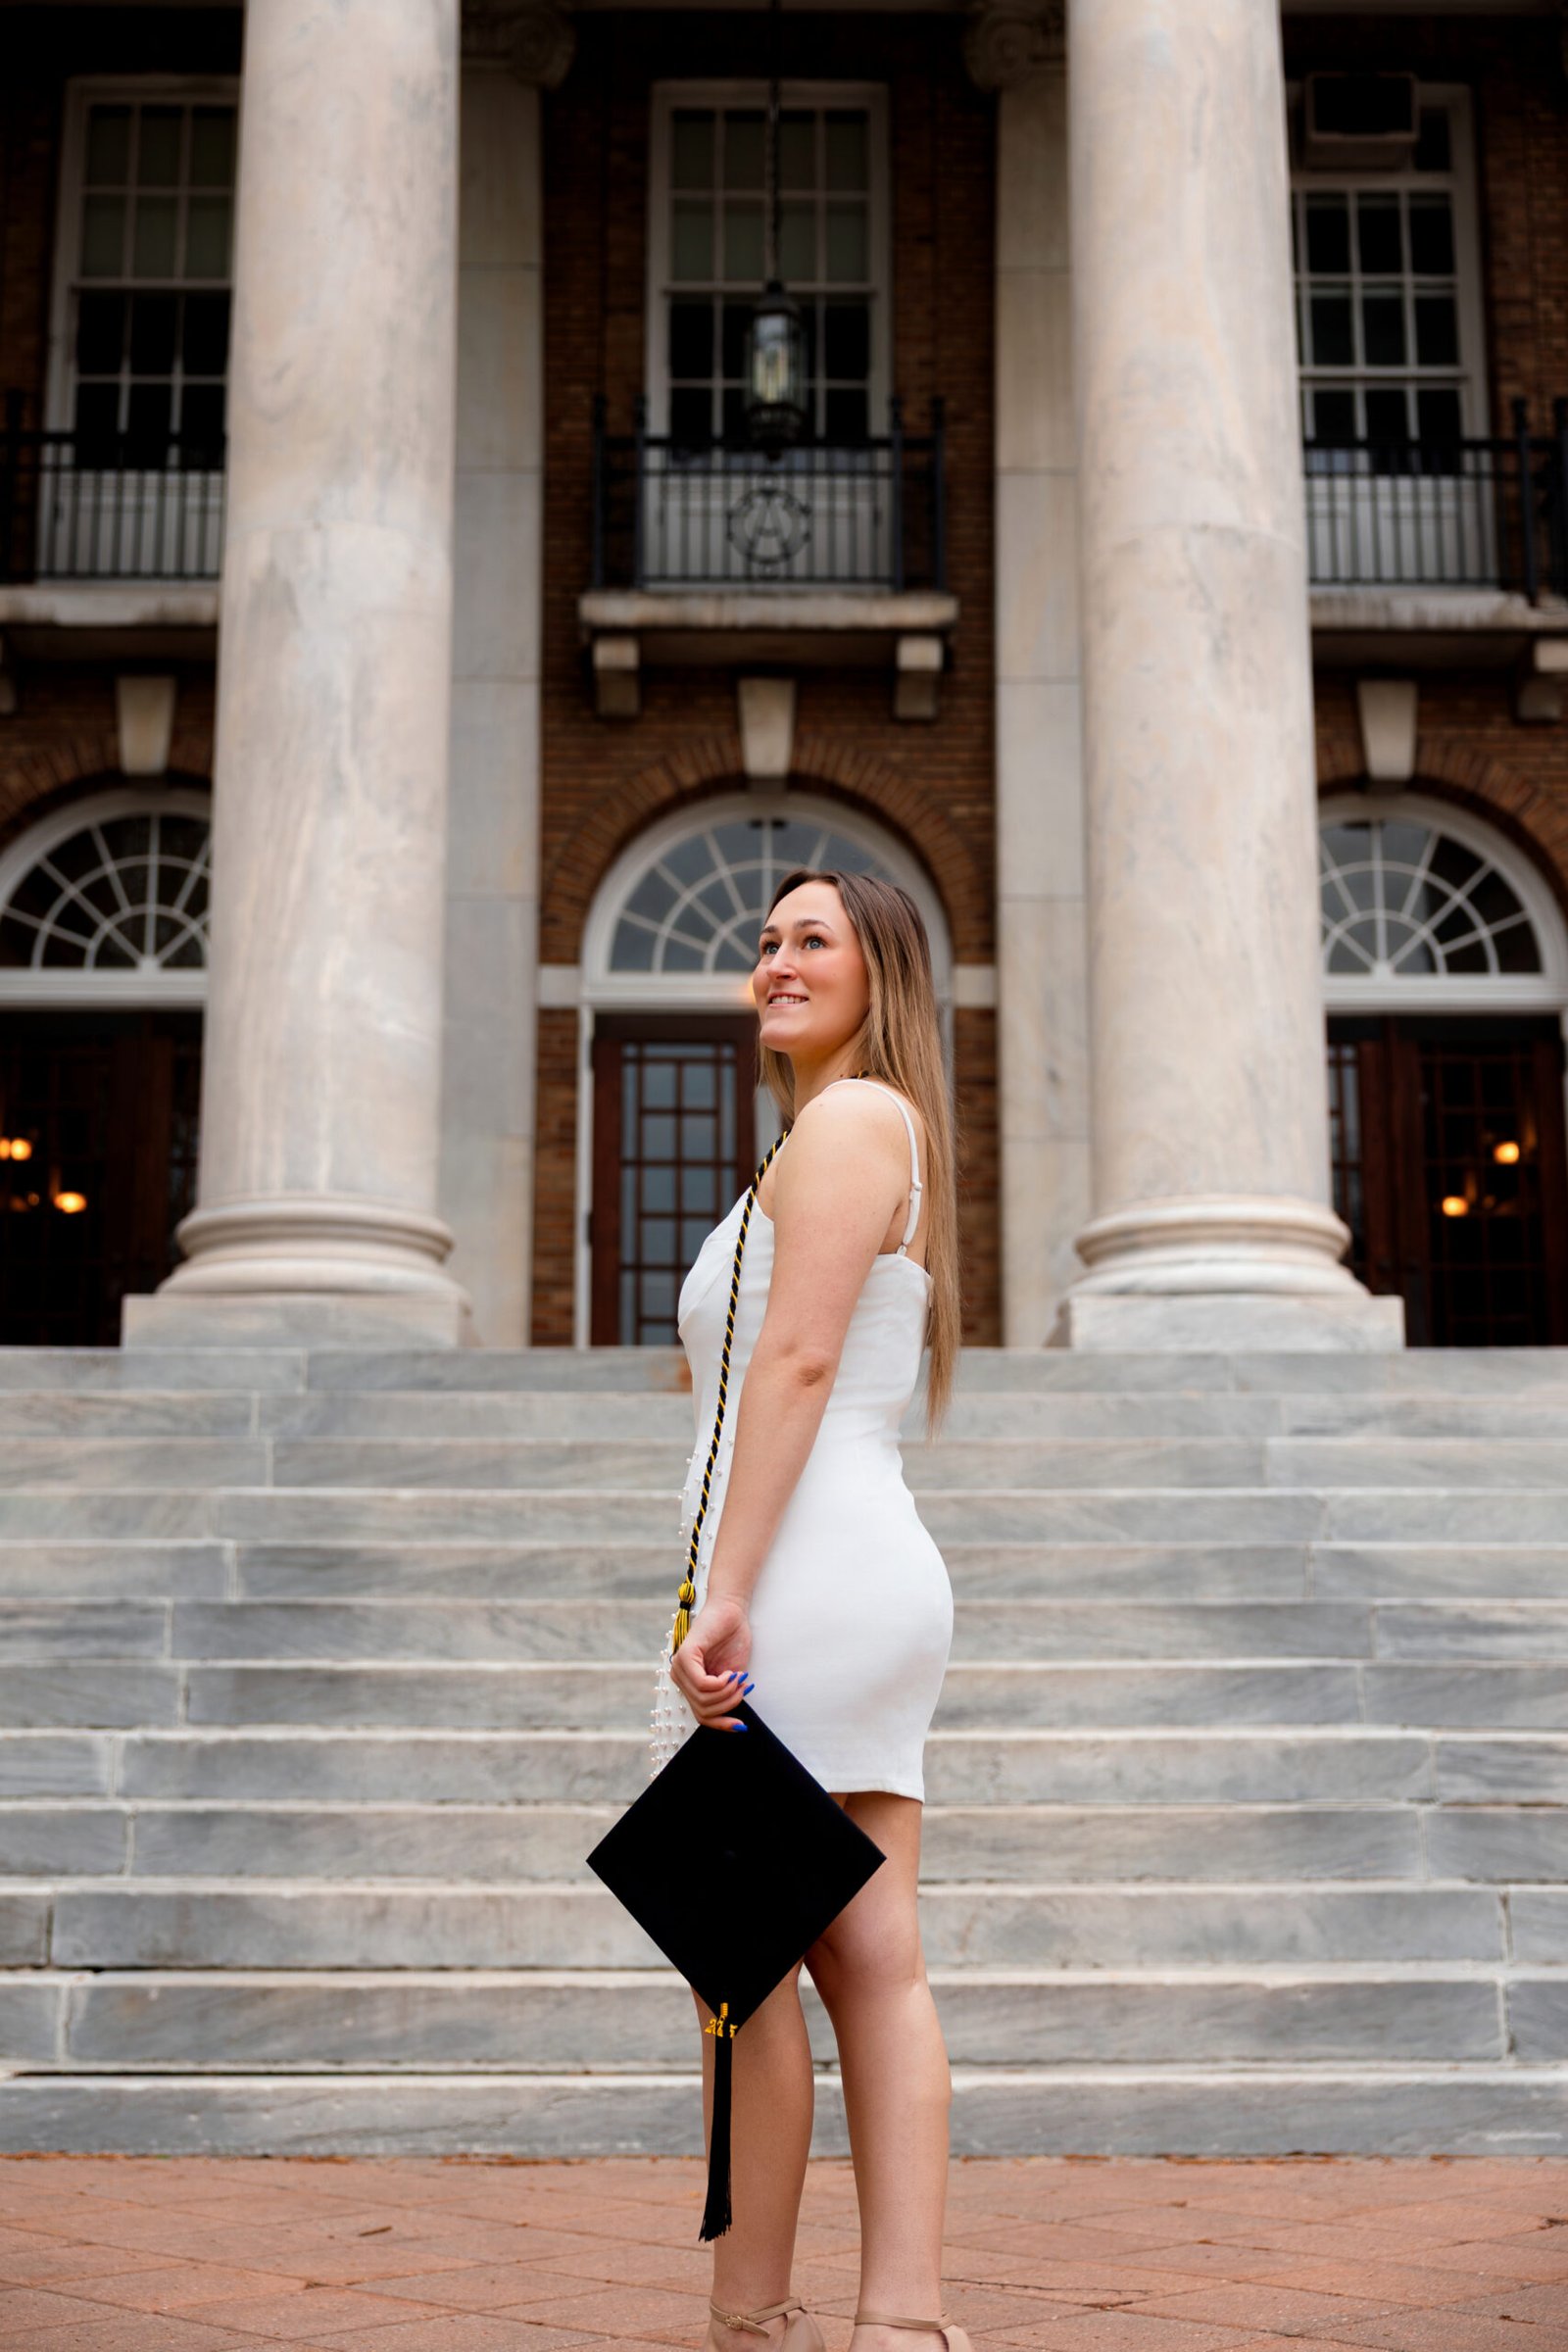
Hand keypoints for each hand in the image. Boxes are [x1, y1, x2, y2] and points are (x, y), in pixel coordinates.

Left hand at [670, 1591, 752, 1730]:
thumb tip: (733, 1722)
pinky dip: (721, 1684)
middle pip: (703, 1711)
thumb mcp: (731, 1677)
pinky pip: (702, 1684)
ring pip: (703, 1700)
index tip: (741, 1725)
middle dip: (728, 1705)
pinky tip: (731, 1673)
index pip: (701, 1715)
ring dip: (727, 1693)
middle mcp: (680, 1676)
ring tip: (739, 1678)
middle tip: (743, 1689)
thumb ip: (725, 1696)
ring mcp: (680, 1666)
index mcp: (689, 1682)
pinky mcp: (686, 1655)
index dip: (722, 1724)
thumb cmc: (731, 1639)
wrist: (732, 1611)